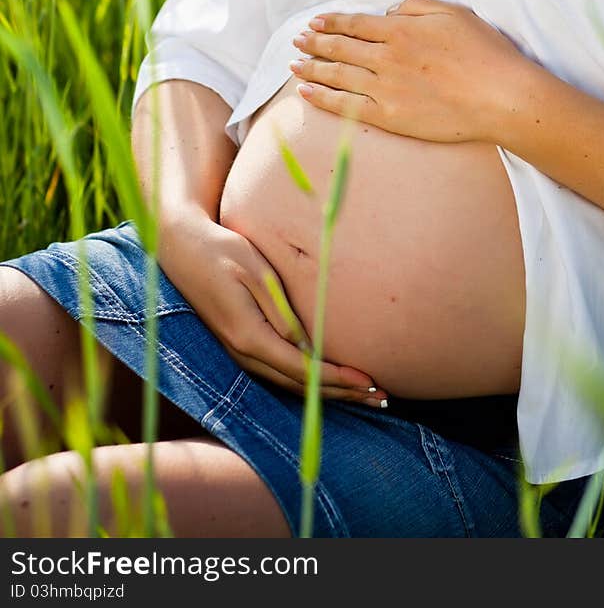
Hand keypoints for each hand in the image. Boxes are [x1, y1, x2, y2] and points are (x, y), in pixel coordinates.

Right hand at [156, 208, 386, 405]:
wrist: (182, 247)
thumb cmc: (222, 250)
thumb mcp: (256, 272)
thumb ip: (281, 310)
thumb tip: (306, 345)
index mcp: (248, 335)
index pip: (302, 369)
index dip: (337, 379)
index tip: (369, 381)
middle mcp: (243, 352)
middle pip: (299, 385)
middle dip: (341, 393)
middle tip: (380, 397)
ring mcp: (239, 351)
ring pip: (290, 383)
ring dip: (327, 391)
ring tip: (364, 394)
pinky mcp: (241, 343)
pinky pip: (280, 372)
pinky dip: (309, 381)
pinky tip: (328, 380)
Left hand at [289, 0, 529, 142]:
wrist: (500, 97)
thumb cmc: (484, 52)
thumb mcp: (452, 13)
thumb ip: (415, 6)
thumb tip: (389, 11)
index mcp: (401, 30)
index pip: (355, 23)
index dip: (331, 22)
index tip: (315, 22)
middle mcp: (386, 58)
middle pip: (339, 48)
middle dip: (314, 43)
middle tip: (297, 41)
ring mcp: (385, 89)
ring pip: (337, 76)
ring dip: (311, 68)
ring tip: (294, 65)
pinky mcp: (389, 117)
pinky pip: (346, 107)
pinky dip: (322, 98)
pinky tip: (306, 92)